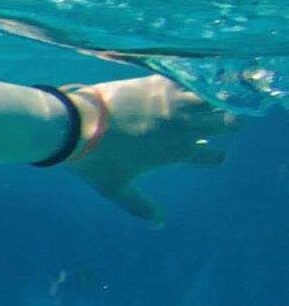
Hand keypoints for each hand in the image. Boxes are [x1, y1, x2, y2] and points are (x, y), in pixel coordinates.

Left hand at [62, 75, 240, 224]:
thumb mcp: (117, 189)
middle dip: (229, 125)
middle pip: (229, 122)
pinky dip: (189, 85)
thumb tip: (159, 224)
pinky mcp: (158, 83)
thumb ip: (141, 207)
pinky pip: (186, 80)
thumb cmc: (96, 162)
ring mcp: (173, 101)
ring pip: (213, 97)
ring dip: (213, 102)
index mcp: (179, 152)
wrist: (76, 126)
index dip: (214, 156)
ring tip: (204, 105)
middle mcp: (184, 125)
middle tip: (219, 125)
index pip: (217, 155)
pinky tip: (181, 88)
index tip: (203, 153)